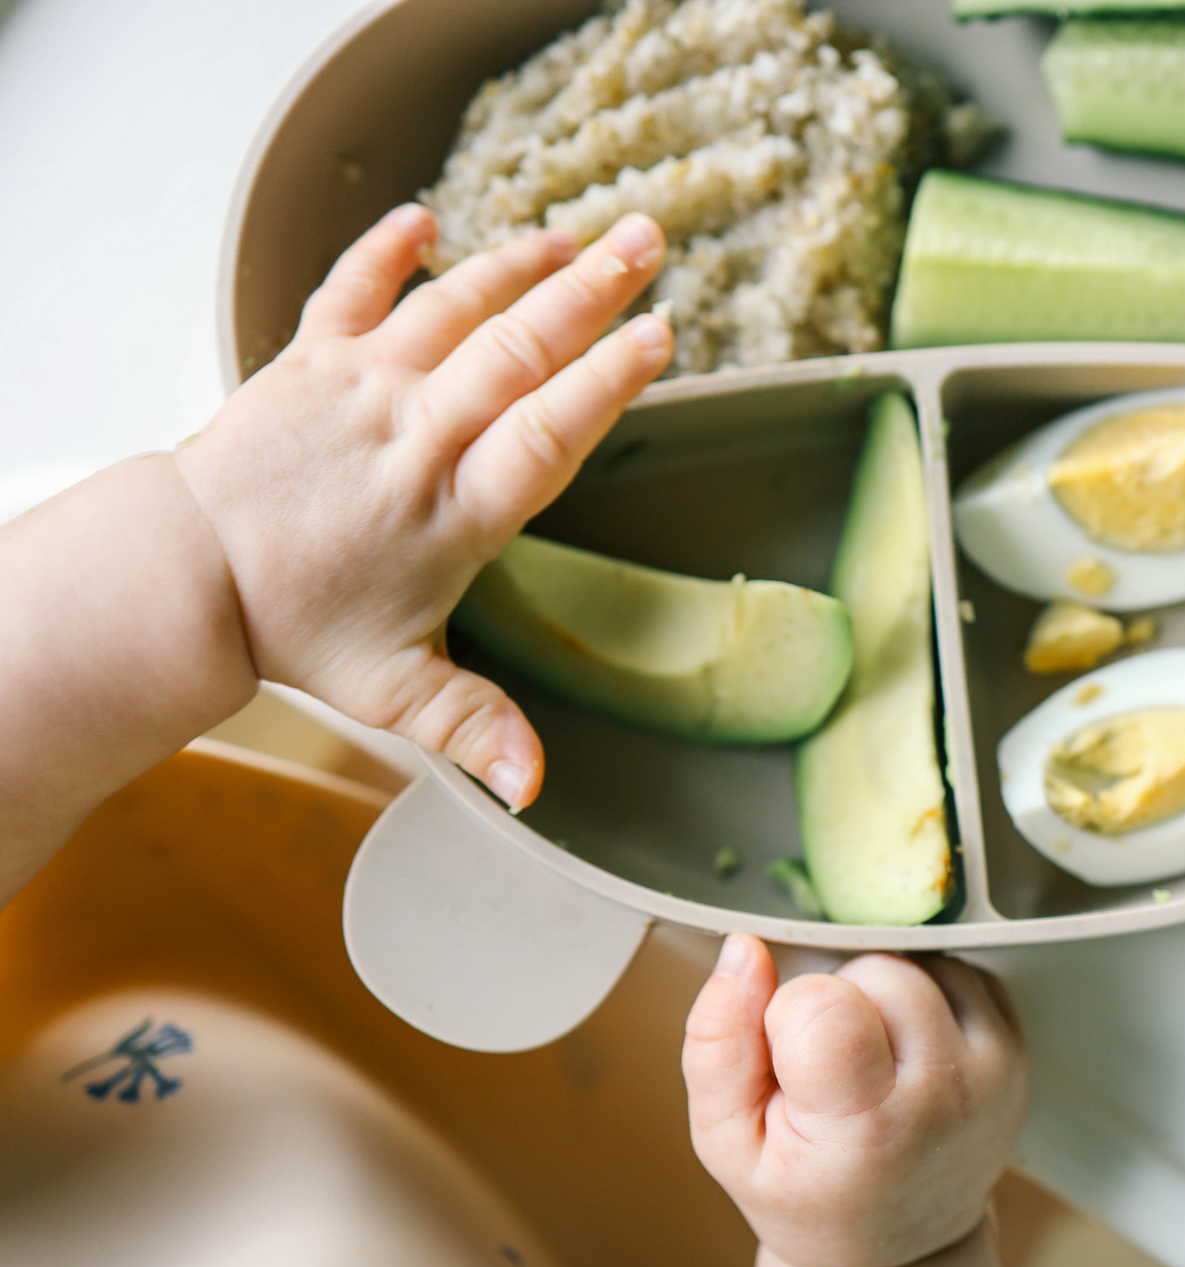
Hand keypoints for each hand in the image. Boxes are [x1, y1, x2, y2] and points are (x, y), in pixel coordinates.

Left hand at [171, 203, 671, 807]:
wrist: (185, 578)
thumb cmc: (296, 628)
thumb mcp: (397, 691)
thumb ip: (476, 729)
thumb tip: (534, 790)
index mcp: (453, 512)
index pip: (547, 430)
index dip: (608, 380)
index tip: (659, 337)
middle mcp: (414, 437)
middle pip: (516, 348)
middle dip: (591, 291)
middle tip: (648, 244)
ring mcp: (360, 388)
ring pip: (451, 306)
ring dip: (520, 263)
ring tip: (581, 235)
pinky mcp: (308, 360)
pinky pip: (351, 288)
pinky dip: (387, 249)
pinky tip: (428, 219)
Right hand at [683, 936, 1029, 1266]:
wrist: (900, 1248)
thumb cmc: (804, 1192)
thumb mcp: (726, 1142)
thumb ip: (717, 1043)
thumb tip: (743, 949)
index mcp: (872, 1128)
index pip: (824, 1004)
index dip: (788, 1018)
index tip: (793, 1071)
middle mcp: (949, 1094)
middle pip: (878, 970)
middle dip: (838, 999)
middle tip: (830, 1070)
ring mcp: (995, 1069)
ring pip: (920, 961)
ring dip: (882, 995)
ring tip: (869, 1061)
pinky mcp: (1017, 1047)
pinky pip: (959, 971)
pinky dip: (923, 996)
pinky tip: (904, 1051)